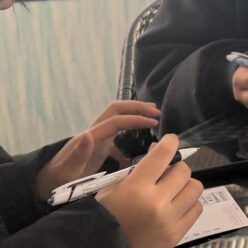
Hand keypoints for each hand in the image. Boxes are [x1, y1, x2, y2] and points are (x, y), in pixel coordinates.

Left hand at [36, 100, 160, 199]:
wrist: (45, 185)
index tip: (154, 122)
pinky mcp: (99, 145)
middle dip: (136, 107)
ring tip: (154, 116)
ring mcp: (96, 138)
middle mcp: (94, 133)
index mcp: (90, 137)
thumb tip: (89, 135)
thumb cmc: (56, 181)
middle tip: (157, 112)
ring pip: (117, 116)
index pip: (116, 120)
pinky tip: (144, 136)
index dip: (135, 118)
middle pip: (116, 109)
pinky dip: (132, 127)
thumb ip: (77, 155)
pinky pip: (117, 130)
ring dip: (135, 112)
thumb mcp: (66, 172)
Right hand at [96, 134, 203, 247]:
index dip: (170, 142)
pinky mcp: (177, 234)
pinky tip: (176, 206)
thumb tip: (158, 148)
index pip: (163, 154)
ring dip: (185, 185)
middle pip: (183, 170)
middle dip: (175, 168)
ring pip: (195, 187)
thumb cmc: (106, 216)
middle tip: (167, 173)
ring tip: (173, 191)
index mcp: (136, 188)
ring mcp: (169, 219)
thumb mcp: (113, 189)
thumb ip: (137, 169)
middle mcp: (156, 202)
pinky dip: (189, 204)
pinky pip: (197, 208)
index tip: (170, 141)